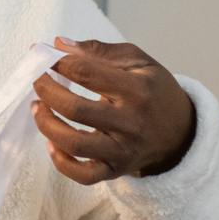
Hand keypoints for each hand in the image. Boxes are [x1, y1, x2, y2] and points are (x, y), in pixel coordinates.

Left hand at [30, 37, 196, 184]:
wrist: (181, 131)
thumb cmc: (154, 91)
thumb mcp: (138, 62)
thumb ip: (99, 52)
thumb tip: (59, 44)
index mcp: (138, 90)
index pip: (87, 74)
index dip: (59, 63)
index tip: (43, 56)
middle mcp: (131, 123)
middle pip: (76, 110)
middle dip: (47, 92)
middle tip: (37, 81)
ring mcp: (123, 150)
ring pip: (75, 144)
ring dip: (46, 125)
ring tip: (37, 108)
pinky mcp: (116, 170)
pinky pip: (83, 175)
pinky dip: (61, 162)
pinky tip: (51, 143)